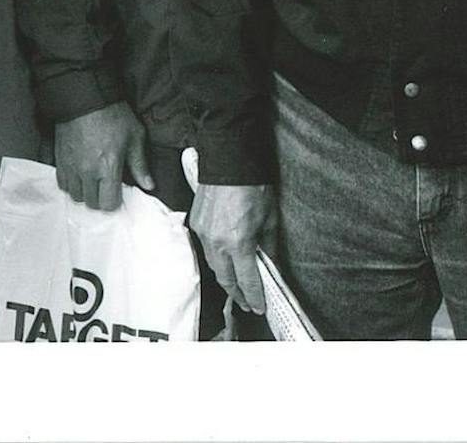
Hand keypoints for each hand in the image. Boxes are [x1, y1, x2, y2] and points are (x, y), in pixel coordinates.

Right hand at [53, 101, 152, 210]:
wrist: (85, 96)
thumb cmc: (112, 114)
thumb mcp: (134, 136)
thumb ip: (140, 164)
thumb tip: (148, 185)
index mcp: (108, 167)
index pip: (108, 204)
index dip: (115, 201)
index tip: (118, 192)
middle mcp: (87, 171)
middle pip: (91, 203)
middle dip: (101, 199)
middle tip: (106, 187)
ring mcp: (71, 166)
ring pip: (75, 195)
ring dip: (85, 192)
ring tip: (93, 181)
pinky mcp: (60, 159)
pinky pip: (62, 183)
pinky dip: (71, 183)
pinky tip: (79, 174)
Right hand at [190, 183, 272, 315]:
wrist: (228, 160)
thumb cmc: (252, 186)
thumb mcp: (269, 219)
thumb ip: (269, 247)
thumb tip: (270, 265)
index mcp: (238, 243)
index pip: (247, 280)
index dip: (254, 297)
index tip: (259, 307)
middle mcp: (217, 243)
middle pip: (226, 279)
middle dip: (238, 294)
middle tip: (248, 303)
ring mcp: (203, 234)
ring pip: (214, 266)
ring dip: (226, 278)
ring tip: (237, 287)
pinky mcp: (196, 224)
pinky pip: (206, 250)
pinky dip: (217, 260)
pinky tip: (225, 262)